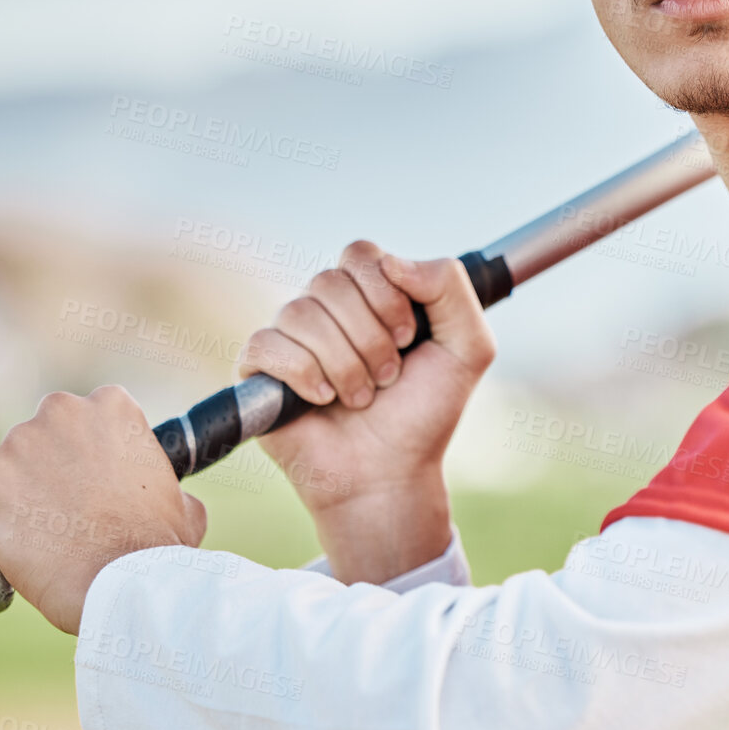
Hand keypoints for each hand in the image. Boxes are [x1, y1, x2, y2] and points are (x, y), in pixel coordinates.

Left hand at [0, 386, 207, 633]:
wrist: (123, 583)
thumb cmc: (157, 547)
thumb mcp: (181, 503)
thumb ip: (165, 487)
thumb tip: (168, 499)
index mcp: (112, 407)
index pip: (87, 420)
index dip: (89, 454)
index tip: (92, 484)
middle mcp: (59, 413)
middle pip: (41, 438)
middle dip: (47, 470)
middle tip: (63, 512)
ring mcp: (15, 447)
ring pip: (4, 470)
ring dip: (15, 497)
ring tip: (38, 539)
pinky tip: (2, 548)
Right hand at [239, 240, 495, 581]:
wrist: (389, 474)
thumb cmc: (424, 415)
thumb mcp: (469, 348)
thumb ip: (451, 287)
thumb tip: (392, 261)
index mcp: (369, 295)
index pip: (361, 254)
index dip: (385, 294)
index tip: (407, 338)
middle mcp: (326, 309)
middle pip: (329, 282)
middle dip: (369, 338)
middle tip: (388, 378)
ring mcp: (290, 336)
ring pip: (300, 313)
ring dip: (345, 364)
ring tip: (361, 399)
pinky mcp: (259, 369)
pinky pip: (267, 344)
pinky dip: (304, 374)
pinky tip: (323, 399)